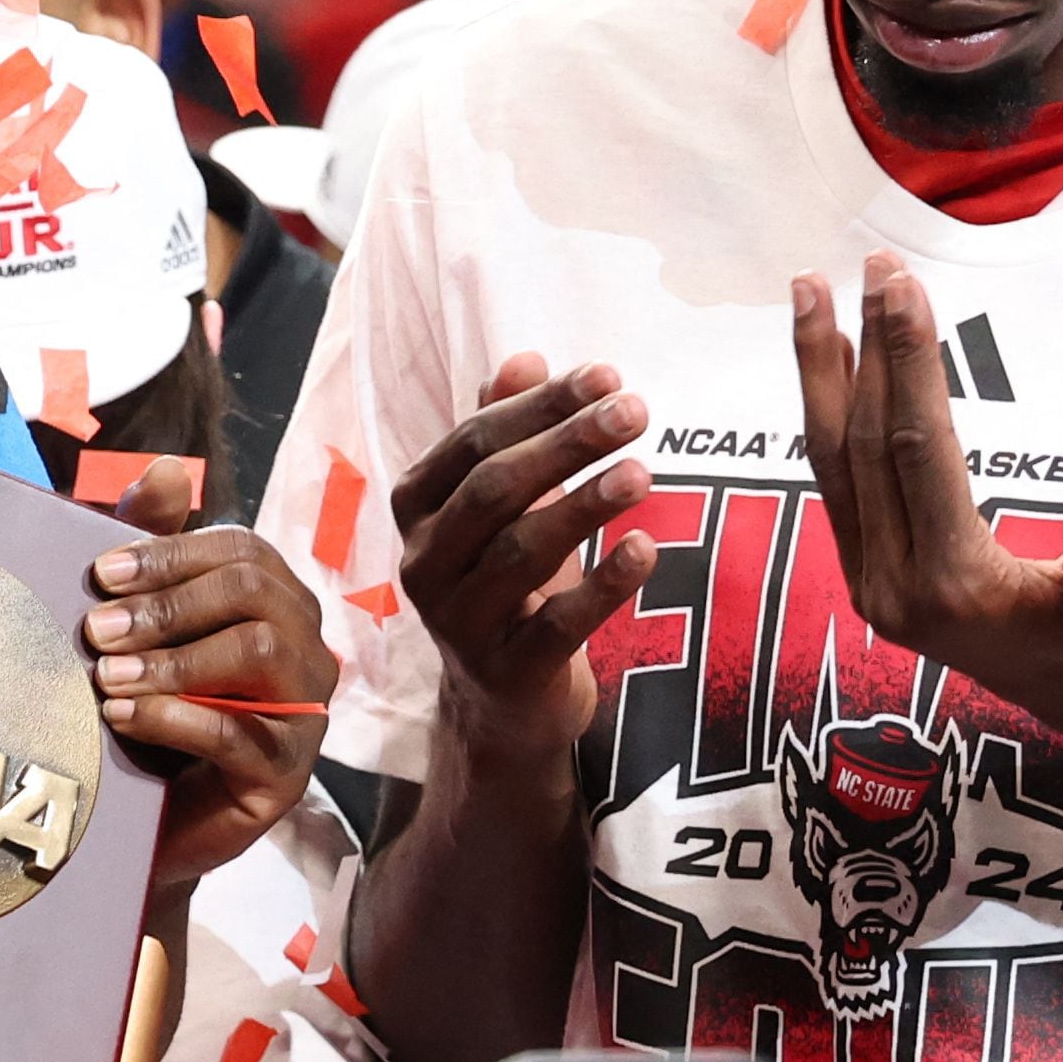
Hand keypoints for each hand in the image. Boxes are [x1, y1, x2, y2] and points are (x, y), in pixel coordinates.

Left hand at [83, 459, 336, 884]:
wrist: (139, 817)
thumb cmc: (143, 705)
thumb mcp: (136, 621)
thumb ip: (148, 546)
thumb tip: (167, 467)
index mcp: (274, 600)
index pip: (240, 551)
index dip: (169, 555)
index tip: (99, 575)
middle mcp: (304, 647)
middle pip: (254, 592)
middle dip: (167, 605)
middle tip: (94, 629)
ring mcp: (305, 712)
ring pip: (257, 655)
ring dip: (172, 660)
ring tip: (105, 676)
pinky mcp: (288, 775)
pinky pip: (240, 732)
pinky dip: (173, 717)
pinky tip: (121, 717)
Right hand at [392, 354, 656, 764]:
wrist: (503, 703)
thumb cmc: (508, 583)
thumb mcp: (502, 507)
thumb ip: (506, 433)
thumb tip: (526, 357)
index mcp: (417, 508)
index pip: (474, 441)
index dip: (540, 405)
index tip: (607, 374)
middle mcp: (425, 561)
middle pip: (494, 489)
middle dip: (565, 444)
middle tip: (634, 411)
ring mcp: (460, 621)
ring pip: (520, 551)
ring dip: (584, 506)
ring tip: (643, 472)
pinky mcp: (507, 672)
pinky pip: (556, 624)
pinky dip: (602, 587)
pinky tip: (645, 550)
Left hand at [792, 259, 1062, 746]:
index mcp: (956, 584)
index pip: (917, 448)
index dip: (906, 360)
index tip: (902, 285)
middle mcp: (894, 587)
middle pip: (863, 445)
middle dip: (861, 347)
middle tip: (867, 264)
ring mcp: (870, 585)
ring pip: (832, 461)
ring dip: (821, 372)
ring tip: (811, 290)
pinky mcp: (867, 577)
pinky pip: (838, 481)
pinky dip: (831, 414)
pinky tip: (830, 360)